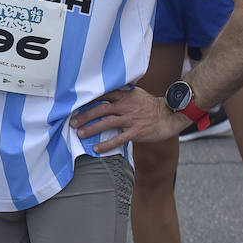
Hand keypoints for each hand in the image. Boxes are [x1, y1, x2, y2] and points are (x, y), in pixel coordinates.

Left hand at [70, 85, 187, 151]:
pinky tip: (97, 149)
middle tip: (72, 122)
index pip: (102, 95)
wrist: (170, 115)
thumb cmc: (150, 105)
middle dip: (85, 116)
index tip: (75, 105)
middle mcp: (126, 106)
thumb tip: (104, 94)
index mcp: (124, 95)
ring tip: (80, 133)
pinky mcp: (137, 132)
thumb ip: (121, 93)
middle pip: (100, 109)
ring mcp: (131, 119)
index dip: (88, 100)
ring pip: (107, 123)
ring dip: (91, 129)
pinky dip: (106, 144)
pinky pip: (118, 139)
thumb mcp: (135, 93)